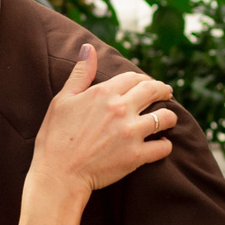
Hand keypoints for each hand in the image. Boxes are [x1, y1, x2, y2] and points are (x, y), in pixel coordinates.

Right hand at [31, 43, 174, 195]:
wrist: (57, 175)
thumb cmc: (54, 138)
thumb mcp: (62, 100)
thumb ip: (81, 74)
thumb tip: (89, 48)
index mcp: (103, 93)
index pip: (134, 77)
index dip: (142, 79)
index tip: (145, 83)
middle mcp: (121, 109)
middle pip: (154, 91)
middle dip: (163, 91)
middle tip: (166, 94)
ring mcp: (131, 133)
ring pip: (165, 118)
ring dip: (169, 117)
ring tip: (168, 119)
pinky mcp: (136, 156)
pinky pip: (163, 147)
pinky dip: (165, 145)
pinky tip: (161, 144)